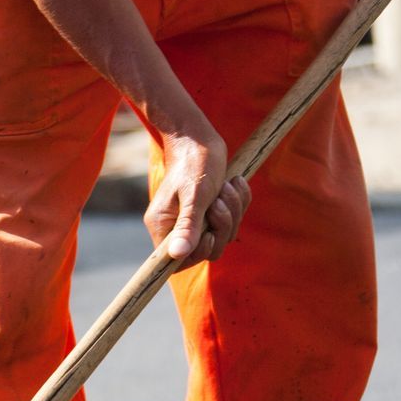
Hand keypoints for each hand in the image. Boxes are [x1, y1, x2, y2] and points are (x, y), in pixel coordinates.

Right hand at [146, 126, 249, 263]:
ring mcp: (191, 220)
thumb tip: (176, 255)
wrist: (199, 138)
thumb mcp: (195, 195)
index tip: (208, 234)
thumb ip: (187, 227)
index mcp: (163, 226)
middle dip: (222, 227)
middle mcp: (173, 227)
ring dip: (233, 213)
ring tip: (228, 187)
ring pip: (221, 236)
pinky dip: (238, 204)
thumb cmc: (195, 163)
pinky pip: (229, 222)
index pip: (176, 262)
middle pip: (205, 251)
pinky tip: (234, 185)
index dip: (198, 254)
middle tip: (220, 202)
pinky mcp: (207, 212)